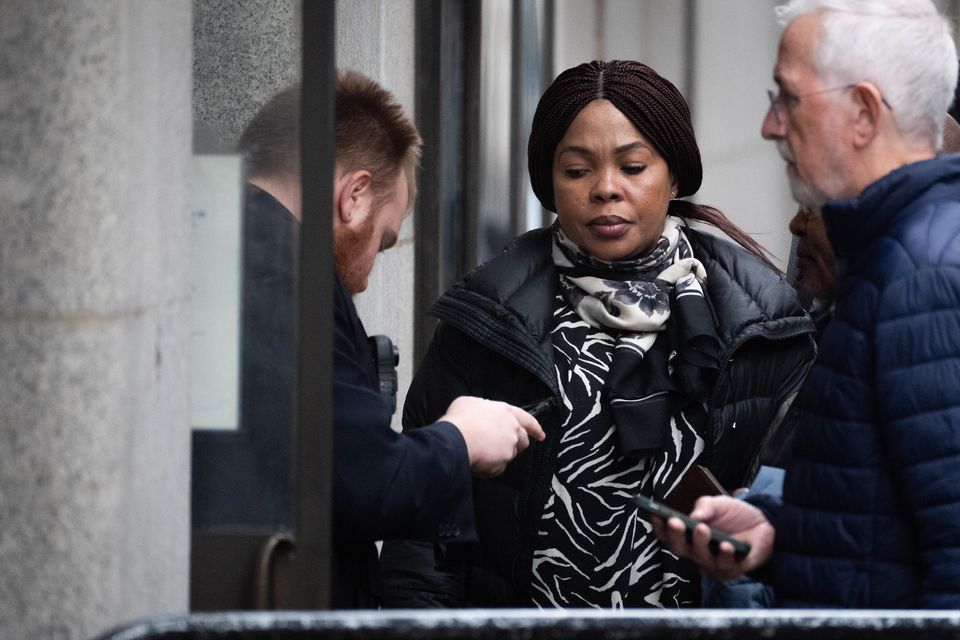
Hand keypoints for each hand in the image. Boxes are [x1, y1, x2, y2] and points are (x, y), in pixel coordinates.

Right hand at [441, 396, 545, 477]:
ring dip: (499, 454)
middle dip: (517, 444)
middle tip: (503, 445)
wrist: (456, 440)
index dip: (535, 428)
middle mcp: (512, 430)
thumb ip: (480, 407)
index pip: (528, 420)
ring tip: (482, 451)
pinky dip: (488, 466)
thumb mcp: (468, 403)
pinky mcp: (502, 464)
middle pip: (523, 440)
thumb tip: (477, 413)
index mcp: (506, 412)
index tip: (541, 434)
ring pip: (509, 454)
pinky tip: (477, 460)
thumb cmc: (461, 420)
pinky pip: (497, 468)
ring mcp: (509, 448)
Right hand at [650, 495, 774, 580]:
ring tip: (702, 529)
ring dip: (700, 544)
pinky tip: (726, 545)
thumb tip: (695, 515)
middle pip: (680, 549)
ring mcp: (714, 562)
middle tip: (675, 522)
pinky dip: (725, 556)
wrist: (764, 523)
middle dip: (676, 536)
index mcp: (688, 535)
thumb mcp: (718, 503)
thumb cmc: (734, 515)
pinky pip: (726, 566)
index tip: (655, 515)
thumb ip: (705, 506)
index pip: (668, 535)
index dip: (659, 527)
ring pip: (702, 558)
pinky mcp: (733, 569)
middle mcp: (697, 551)